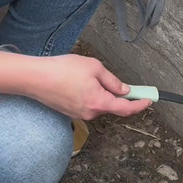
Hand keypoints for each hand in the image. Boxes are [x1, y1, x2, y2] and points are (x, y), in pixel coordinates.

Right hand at [23, 53, 151, 120]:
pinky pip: (86, 103)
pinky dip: (89, 94)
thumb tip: (124, 90)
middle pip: (111, 106)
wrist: (34, 78)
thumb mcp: (94, 68)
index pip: (126, 109)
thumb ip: (112, 81)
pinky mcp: (70, 111)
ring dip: (100, 92)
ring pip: (98, 104)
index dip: (140, 105)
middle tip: (117, 81)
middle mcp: (90, 113)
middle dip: (117, 94)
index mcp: (99, 102)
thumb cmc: (62, 70)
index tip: (148, 100)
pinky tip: (77, 81)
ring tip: (85, 74)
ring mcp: (79, 114)